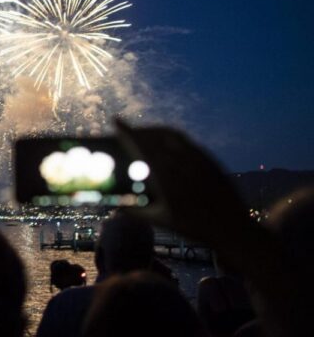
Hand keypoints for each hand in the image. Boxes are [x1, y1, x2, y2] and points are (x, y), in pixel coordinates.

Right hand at [114, 119, 249, 244]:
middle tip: (129, 132)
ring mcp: (197, 157)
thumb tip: (116, 209)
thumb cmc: (194, 227)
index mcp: (166, 175)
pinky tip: (169, 145)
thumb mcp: (162, 220)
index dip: (127, 131)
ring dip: (156, 131)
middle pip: (155, 136)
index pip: (142, 145)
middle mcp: (181, 161)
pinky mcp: (209, 159)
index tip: (116, 121)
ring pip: (171, 134)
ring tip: (147, 135)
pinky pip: (186, 141)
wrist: (232, 228)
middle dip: (139, 130)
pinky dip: (172, 137)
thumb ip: (137, 213)